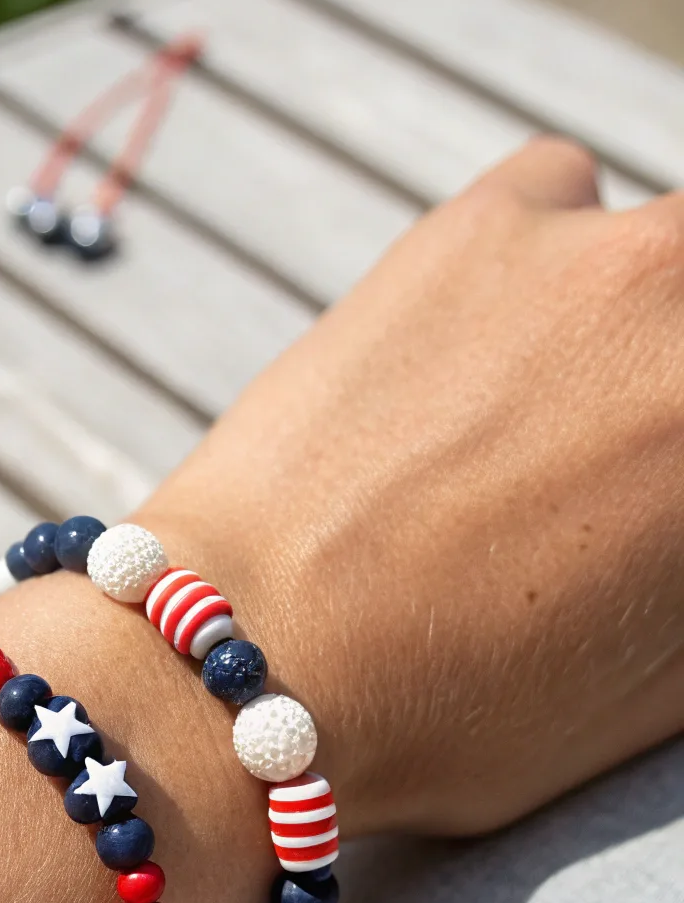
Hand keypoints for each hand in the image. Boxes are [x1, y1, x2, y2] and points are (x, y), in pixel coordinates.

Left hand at [137, 139, 683, 834]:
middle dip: (675, 393)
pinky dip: (555, 250)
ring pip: (672, 251)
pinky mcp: (486, 223)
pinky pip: (566, 193)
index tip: (661, 493)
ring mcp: (604, 256)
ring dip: (642, 315)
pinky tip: (498, 334)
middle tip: (628, 455)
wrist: (260, 652)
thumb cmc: (452, 708)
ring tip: (563, 406)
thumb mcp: (656, 690)